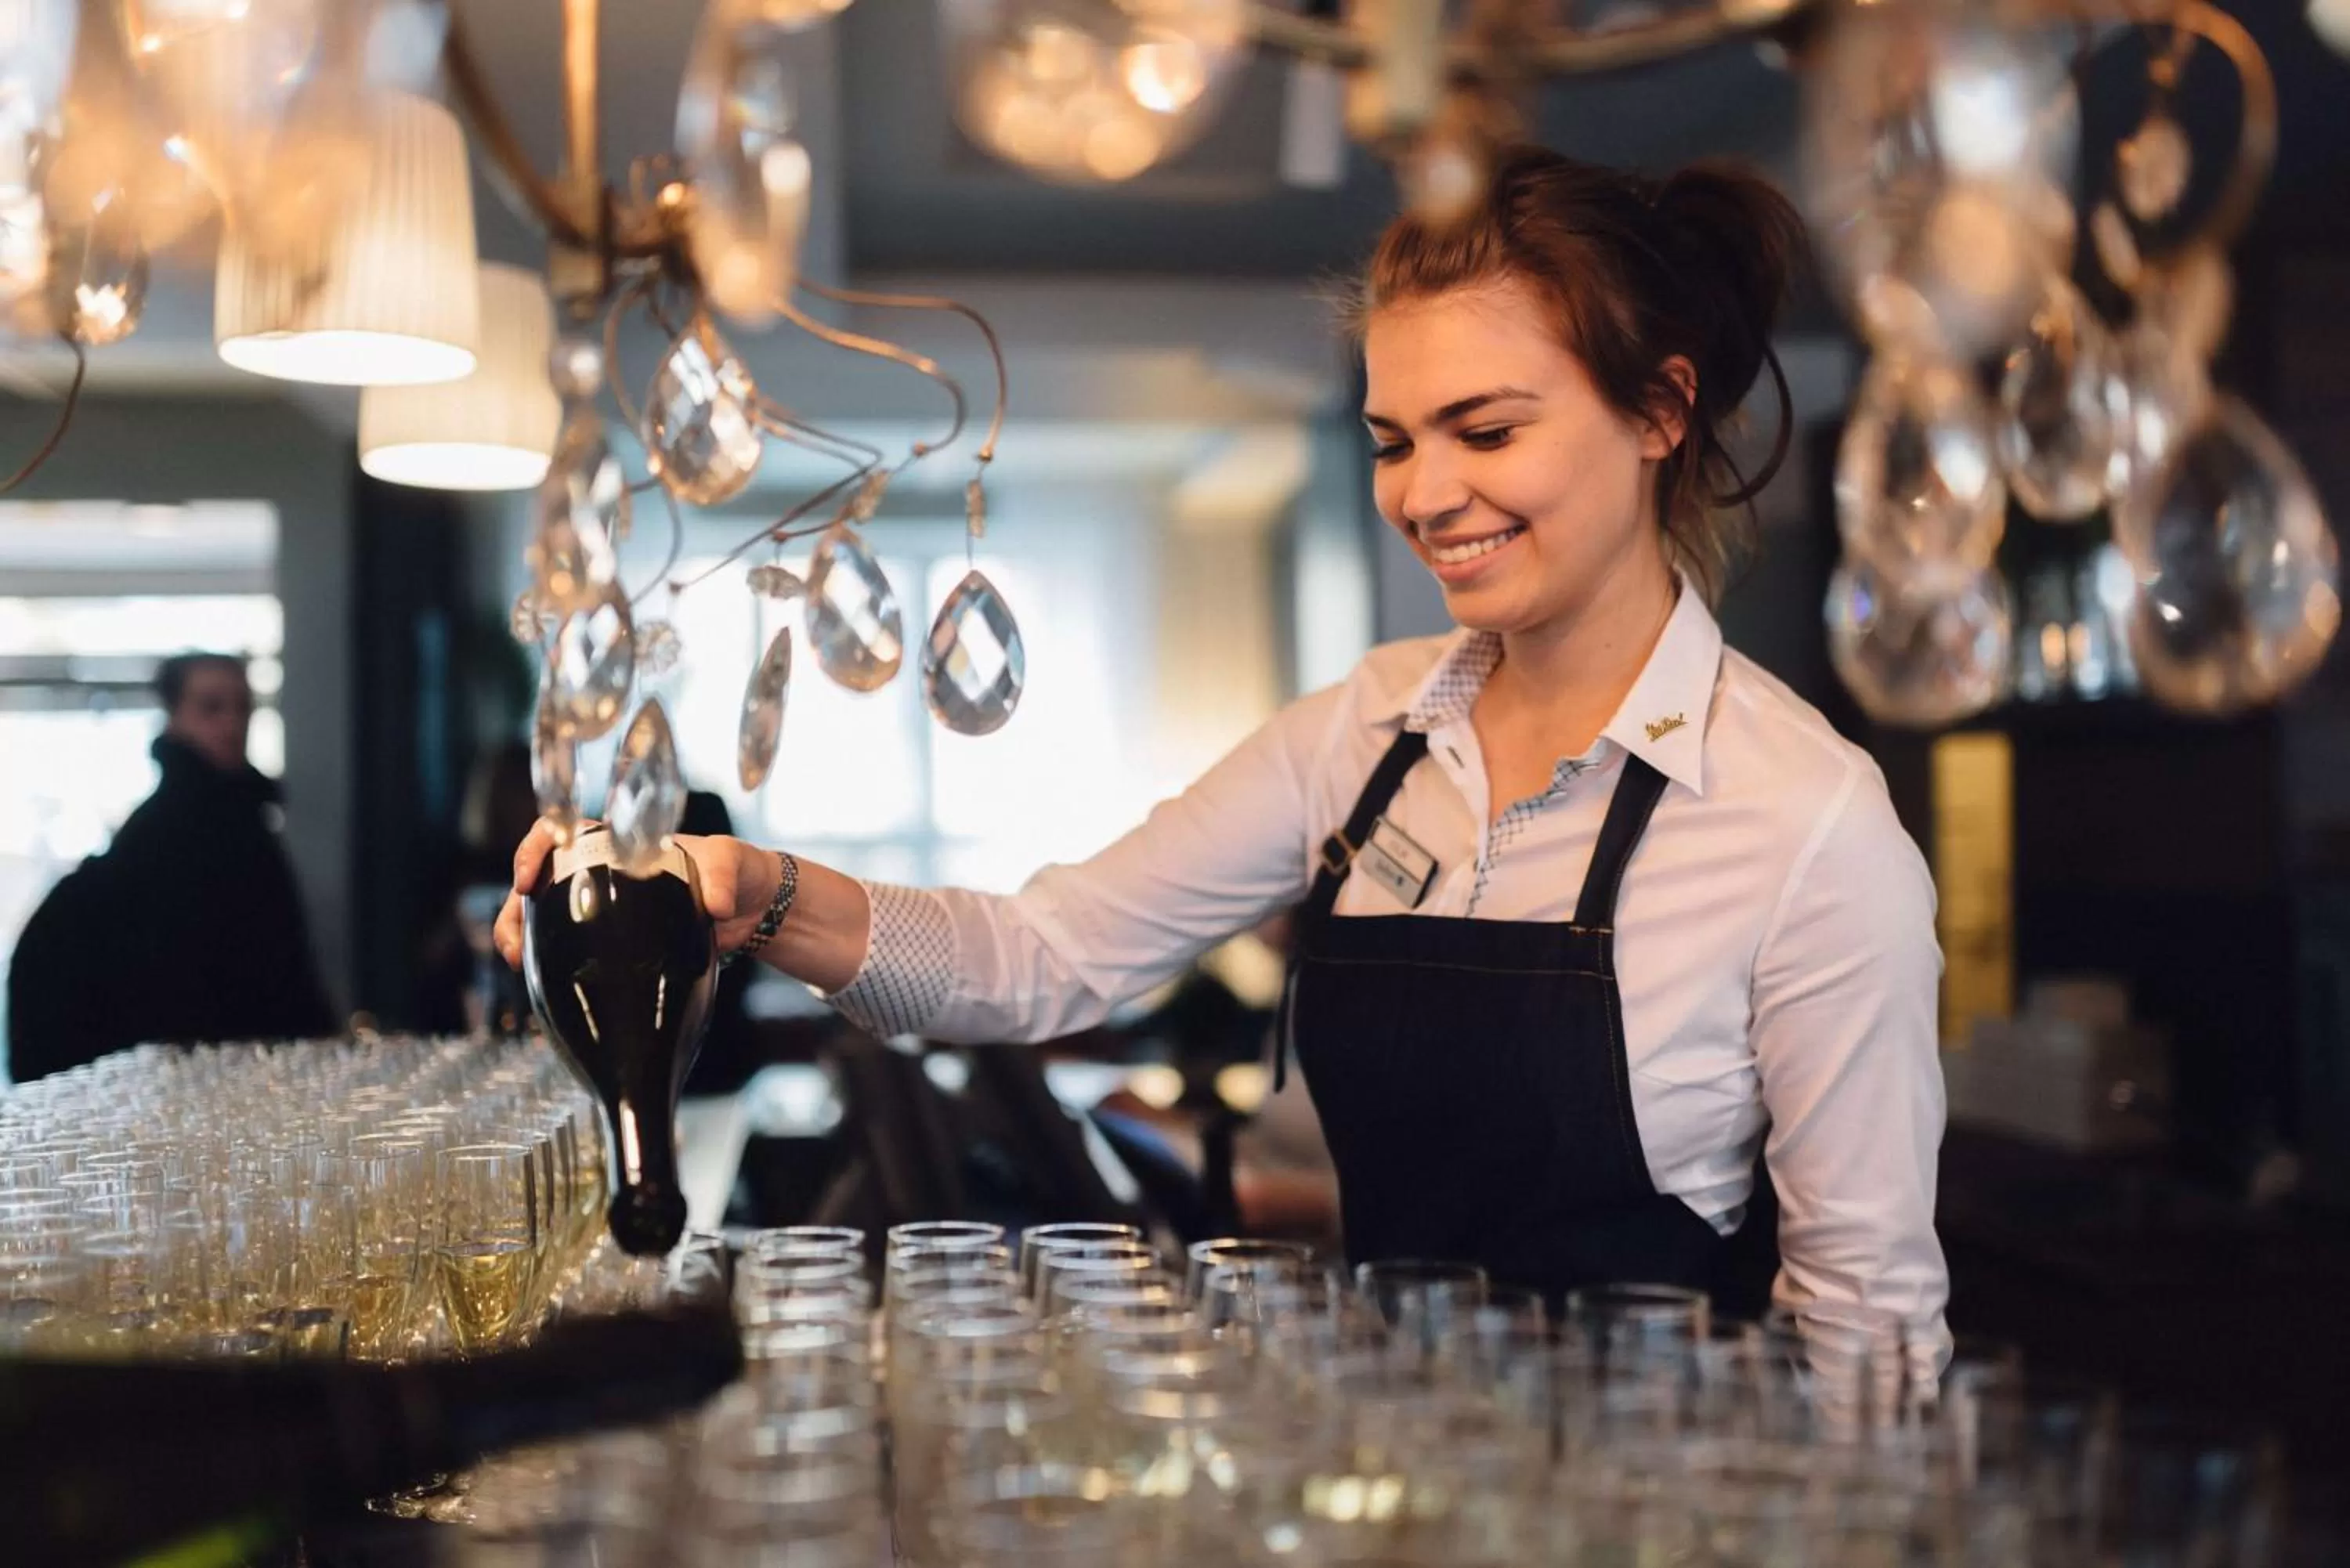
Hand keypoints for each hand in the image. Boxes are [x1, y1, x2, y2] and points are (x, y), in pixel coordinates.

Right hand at [494, 820, 783, 968]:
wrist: (755, 909)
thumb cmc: (737, 871)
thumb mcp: (730, 862)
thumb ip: (723, 876)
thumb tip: (717, 905)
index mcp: (621, 844)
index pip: (561, 835)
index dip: (534, 850)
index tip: (527, 880)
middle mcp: (604, 874)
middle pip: (541, 883)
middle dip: (513, 910)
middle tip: (513, 943)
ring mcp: (606, 910)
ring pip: (546, 919)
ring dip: (522, 939)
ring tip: (519, 965)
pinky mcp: (615, 944)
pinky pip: (572, 950)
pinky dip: (553, 965)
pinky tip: (548, 986)